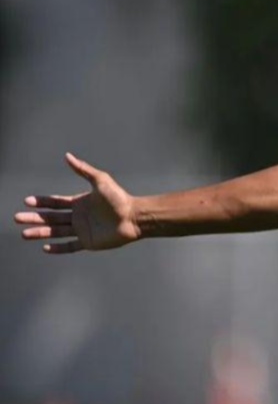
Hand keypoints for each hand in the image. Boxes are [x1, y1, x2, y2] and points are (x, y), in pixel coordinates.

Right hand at [13, 153, 140, 252]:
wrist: (134, 216)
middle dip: (34, 218)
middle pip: (51, 218)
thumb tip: (67, 156)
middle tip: (17, 218)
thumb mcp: (100, 180)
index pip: (55, 203)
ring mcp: (82, 230)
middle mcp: (78, 217)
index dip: (41, 202)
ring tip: (24, 234)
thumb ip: (83, 170)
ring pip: (56, 232)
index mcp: (79, 203)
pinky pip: (70, 246)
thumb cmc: (120, 198)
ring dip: (40, 233)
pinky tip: (45, 247)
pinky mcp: (88, 242)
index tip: (27, 201)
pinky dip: (58, 248)